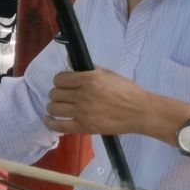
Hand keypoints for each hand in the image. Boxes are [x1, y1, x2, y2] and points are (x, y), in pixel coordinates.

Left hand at [45, 69, 170, 137]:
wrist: (140, 112)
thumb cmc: (126, 91)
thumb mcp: (108, 74)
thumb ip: (88, 69)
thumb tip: (71, 63)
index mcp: (89, 80)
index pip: (59, 79)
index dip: (60, 81)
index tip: (64, 84)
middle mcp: (83, 95)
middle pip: (55, 93)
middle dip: (58, 94)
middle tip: (64, 96)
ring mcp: (82, 112)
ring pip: (54, 108)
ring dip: (54, 106)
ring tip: (58, 107)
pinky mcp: (85, 127)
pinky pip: (59, 125)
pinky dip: (50, 122)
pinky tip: (49, 119)